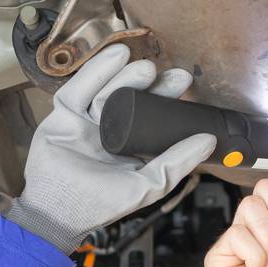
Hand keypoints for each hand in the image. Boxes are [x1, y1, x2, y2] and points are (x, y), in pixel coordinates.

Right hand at [6, 43, 216, 253]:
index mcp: (130, 146)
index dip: (167, 98)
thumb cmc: (102, 204)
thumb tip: (209, 141)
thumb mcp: (150, 183)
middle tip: (171, 74)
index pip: (151, 116)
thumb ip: (178, 161)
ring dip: (128, 75)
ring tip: (146, 68)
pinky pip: (81, 86)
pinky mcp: (65, 112)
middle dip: (151, 84)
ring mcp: (86, 120)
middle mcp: (109, 131)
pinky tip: (116, 57)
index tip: (183, 84)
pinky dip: (97, 70)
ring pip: (108, 89)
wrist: (59, 209)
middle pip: (131, 98)